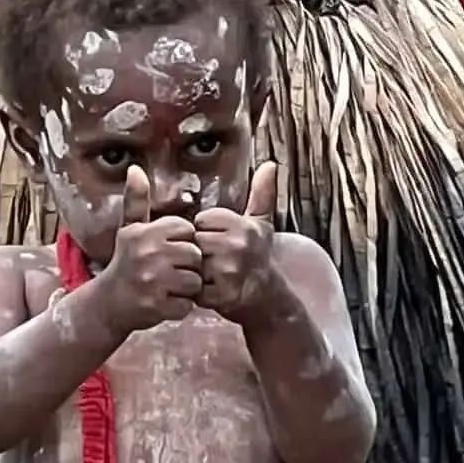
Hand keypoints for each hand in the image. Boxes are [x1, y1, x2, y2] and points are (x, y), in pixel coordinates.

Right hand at [99, 166, 202, 333]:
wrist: (107, 303)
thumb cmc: (125, 263)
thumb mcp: (128, 230)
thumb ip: (135, 200)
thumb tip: (135, 169)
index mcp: (144, 233)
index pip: (187, 230)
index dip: (183, 242)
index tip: (169, 251)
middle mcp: (147, 254)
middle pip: (195, 255)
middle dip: (188, 266)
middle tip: (171, 272)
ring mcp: (152, 281)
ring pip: (194, 281)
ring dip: (187, 288)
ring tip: (170, 287)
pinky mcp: (157, 306)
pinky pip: (187, 305)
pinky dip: (180, 307)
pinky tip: (166, 303)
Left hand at [194, 162, 278, 323]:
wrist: (267, 297)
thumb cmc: (259, 257)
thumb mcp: (261, 223)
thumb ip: (262, 194)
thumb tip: (270, 164)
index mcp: (244, 227)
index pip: (203, 220)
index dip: (208, 231)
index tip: (221, 241)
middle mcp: (238, 247)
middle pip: (196, 240)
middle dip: (201, 250)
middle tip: (214, 259)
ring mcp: (229, 271)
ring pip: (193, 262)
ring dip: (197, 269)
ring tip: (211, 274)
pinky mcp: (221, 295)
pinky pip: (194, 287)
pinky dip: (196, 290)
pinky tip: (209, 288)